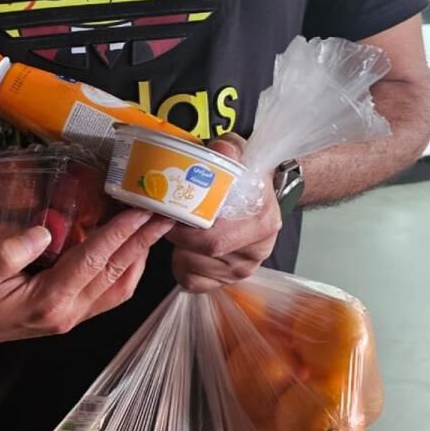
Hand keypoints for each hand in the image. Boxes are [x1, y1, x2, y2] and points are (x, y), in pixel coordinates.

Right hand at [0, 208, 174, 347]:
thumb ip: (7, 253)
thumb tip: (44, 231)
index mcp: (47, 302)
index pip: (93, 262)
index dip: (120, 233)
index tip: (141, 209)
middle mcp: (67, 313)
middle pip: (116, 274)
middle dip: (143, 242)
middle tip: (166, 212)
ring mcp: (71, 317)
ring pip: (120, 288)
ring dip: (140, 256)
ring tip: (154, 225)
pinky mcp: (71, 314)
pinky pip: (110, 293)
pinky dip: (126, 269)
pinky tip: (130, 247)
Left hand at [166, 135, 281, 292]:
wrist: (259, 197)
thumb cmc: (244, 178)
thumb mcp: (239, 155)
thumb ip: (229, 149)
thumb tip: (220, 148)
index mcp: (262, 224)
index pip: (214, 239)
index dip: (185, 228)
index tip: (170, 212)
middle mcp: (256, 252)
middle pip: (202, 255)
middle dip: (178, 238)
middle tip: (168, 220)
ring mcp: (243, 270)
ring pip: (194, 269)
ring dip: (178, 250)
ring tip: (179, 231)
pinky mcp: (227, 281)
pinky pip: (193, 282)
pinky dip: (181, 267)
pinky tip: (184, 250)